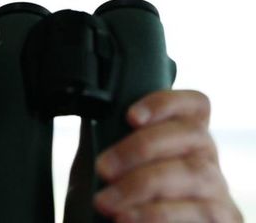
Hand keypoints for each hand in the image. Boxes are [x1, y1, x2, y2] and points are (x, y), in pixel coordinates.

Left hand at [93, 90, 242, 221]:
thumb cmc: (120, 197)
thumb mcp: (111, 163)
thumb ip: (107, 138)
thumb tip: (93, 113)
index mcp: (183, 135)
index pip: (193, 104)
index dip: (165, 103)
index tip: (131, 117)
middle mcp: (206, 156)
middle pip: (189, 134)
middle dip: (139, 148)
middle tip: (103, 168)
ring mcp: (217, 188)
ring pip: (192, 172)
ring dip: (143, 185)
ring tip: (105, 202)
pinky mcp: (222, 218)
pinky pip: (199, 212)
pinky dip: (157, 214)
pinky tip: (127, 218)